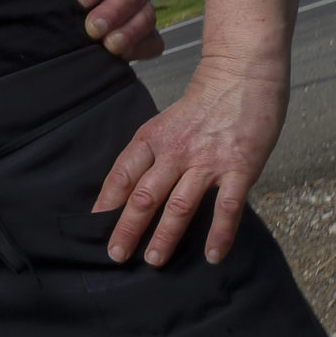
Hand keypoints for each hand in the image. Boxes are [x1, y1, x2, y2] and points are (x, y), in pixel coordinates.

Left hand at [93, 56, 287, 265]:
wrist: (241, 76)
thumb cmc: (203, 104)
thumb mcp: (166, 124)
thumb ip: (152, 154)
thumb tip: (133, 187)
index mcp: (152, 138)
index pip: (122, 174)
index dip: (107, 201)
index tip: (94, 225)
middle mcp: (175, 151)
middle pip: (144, 195)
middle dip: (127, 228)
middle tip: (116, 255)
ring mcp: (207, 161)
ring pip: (179, 205)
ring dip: (164, 236)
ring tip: (154, 261)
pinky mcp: (240, 168)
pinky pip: (227, 207)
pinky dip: (219, 234)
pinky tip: (213, 256)